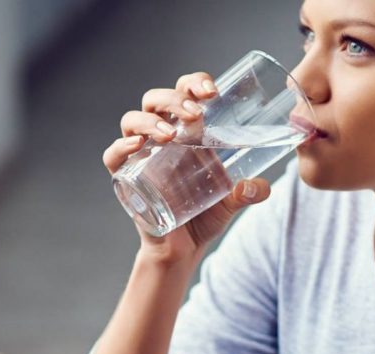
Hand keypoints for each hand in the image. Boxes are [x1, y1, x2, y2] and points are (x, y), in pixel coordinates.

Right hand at [102, 72, 272, 263]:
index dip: (194, 83)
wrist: (183, 249)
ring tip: (170, 134)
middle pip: (155, 99)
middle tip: (196, 114)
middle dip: (174, 98)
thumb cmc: (204, 215)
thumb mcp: (232, 201)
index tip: (212, 91)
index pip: (184, 92)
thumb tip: (261, 187)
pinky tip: (137, 146)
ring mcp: (140, 155)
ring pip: (132, 120)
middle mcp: (160, 137)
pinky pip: (113, 156)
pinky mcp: (126, 178)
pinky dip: (120, 147)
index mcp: (187, 131)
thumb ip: (248, 192)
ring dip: (150, 120)